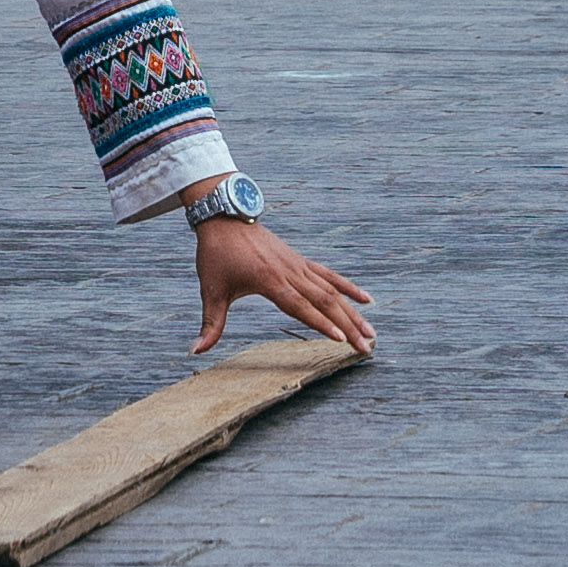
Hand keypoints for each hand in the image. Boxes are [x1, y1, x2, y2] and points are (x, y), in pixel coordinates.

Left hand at [187, 208, 376, 355]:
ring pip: (332, 290)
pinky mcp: (299, 260)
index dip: (321, 324)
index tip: (341, 341)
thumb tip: (195, 351)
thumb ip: (210, 324)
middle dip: (347, 326)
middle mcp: (290, 272)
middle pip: (325, 301)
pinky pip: (328, 275)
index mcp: (270, 281)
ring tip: (371, 331)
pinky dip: (347, 287)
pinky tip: (365, 299)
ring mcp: (297, 264)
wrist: (224, 215)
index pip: (301, 306)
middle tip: (365, 347)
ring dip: (353, 312)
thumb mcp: (210, 289)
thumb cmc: (217, 252)